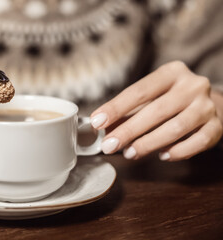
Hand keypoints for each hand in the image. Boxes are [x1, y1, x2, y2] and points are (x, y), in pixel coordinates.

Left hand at [90, 61, 222, 160]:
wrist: (210, 102)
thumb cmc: (171, 99)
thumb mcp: (151, 96)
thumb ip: (128, 110)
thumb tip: (100, 127)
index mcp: (171, 73)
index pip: (139, 91)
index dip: (116, 108)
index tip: (97, 122)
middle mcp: (192, 86)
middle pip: (156, 111)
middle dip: (129, 131)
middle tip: (110, 145)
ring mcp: (207, 105)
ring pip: (176, 127)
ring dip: (149, 143)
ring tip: (131, 153)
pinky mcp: (218, 125)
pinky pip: (198, 142)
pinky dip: (179, 151)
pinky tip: (162, 155)